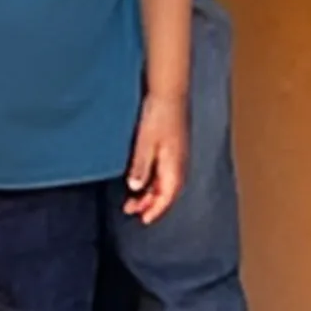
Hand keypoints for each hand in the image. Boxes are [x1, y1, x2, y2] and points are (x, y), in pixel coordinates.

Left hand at [124, 90, 188, 221]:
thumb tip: (136, 188)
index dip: (155, 210)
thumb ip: (141, 166)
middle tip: (131, 209)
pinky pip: (164, 172)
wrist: (169, 92)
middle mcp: (179, 164)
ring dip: (150, 193)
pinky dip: (153, 181)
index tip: (143, 219)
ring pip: (165, 183)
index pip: (167, 197)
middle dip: (150, 204)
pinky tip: (141, 180)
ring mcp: (177, 156)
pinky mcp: (173, 148)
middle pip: (167, 193)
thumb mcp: (145, 142)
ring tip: (133, 198)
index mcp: (174, 165)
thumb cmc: (158, 115)